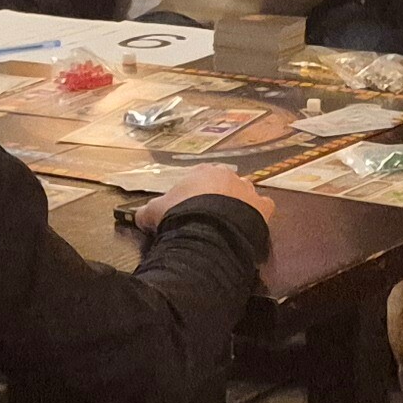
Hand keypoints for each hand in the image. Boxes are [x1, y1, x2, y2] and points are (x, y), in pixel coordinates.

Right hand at [140, 164, 271, 229]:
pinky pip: (264, 207)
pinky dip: (258, 214)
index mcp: (203, 171)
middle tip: (210, 215)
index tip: (190, 206)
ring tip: (229, 222)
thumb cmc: (179, 214)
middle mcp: (228, 175)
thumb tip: (138, 215)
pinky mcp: (263, 207)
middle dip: (218, 196)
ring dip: (239, 203)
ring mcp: (248, 190)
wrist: (208, 231)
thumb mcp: (154, 212)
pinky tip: (249, 225)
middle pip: (224, 183)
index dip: (195, 192)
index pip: (200, 176)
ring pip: (245, 193)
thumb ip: (147, 210)